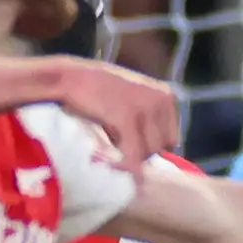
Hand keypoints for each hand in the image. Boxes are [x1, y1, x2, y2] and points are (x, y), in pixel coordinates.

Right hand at [43, 56, 179, 168]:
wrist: (70, 77)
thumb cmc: (98, 90)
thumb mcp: (133, 98)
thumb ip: (148, 119)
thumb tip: (155, 152)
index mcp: (166, 95)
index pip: (172, 138)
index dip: (150, 147)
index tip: (131, 147)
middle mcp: (161, 100)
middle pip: (161, 147)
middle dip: (139, 152)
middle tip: (116, 148)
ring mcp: (146, 108)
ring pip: (148, 153)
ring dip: (129, 158)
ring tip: (109, 150)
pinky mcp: (128, 117)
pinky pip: (133, 154)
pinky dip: (124, 165)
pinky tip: (110, 163)